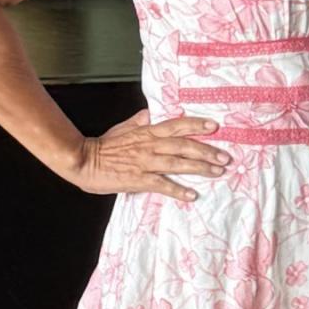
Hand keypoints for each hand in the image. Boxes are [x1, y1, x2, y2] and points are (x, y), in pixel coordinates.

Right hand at [72, 109, 227, 203]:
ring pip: (178, 163)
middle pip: (184, 145)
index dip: (196, 124)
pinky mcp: (138, 179)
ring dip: (200, 167)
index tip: (214, 126)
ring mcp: (145, 162)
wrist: (82, 160)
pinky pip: (162, 184)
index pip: (176, 125)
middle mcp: (150, 145)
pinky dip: (178, 189)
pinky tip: (192, 195)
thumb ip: (137, 122)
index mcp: (146, 132)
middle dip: (207, 150)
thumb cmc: (102, 146)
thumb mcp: (121, 129)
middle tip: (226, 157)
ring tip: (218, 172)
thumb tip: (149, 114)